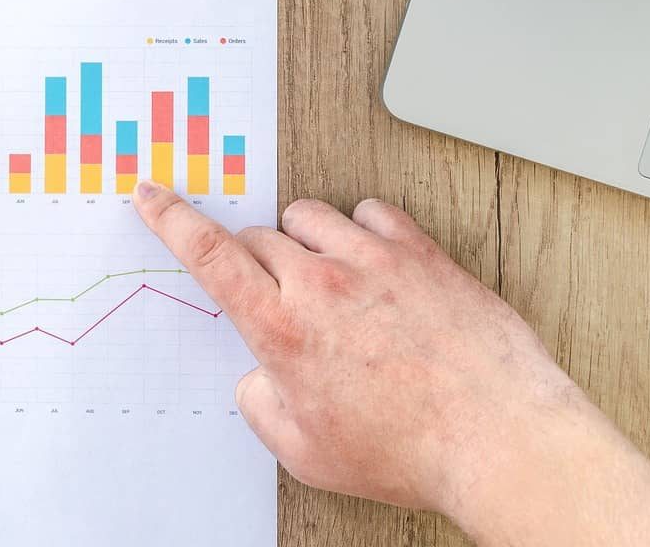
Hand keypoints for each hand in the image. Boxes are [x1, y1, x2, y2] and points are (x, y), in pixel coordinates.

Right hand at [133, 182, 649, 544]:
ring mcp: (372, 260)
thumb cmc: (410, 451)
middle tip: (277, 295)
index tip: (152, 195)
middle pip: (257, 236)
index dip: (170, 219)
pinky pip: (370, 212)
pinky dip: (360, 230)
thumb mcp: (307, 453)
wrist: (497, 437)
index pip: (208, 255)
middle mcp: (320, 283)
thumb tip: (260, 378)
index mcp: (282, 329)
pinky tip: (373, 262)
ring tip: (327, 280)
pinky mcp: (419, 252)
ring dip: (303, 240)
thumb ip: (262, 406)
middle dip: (254, 260)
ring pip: (308, 216)